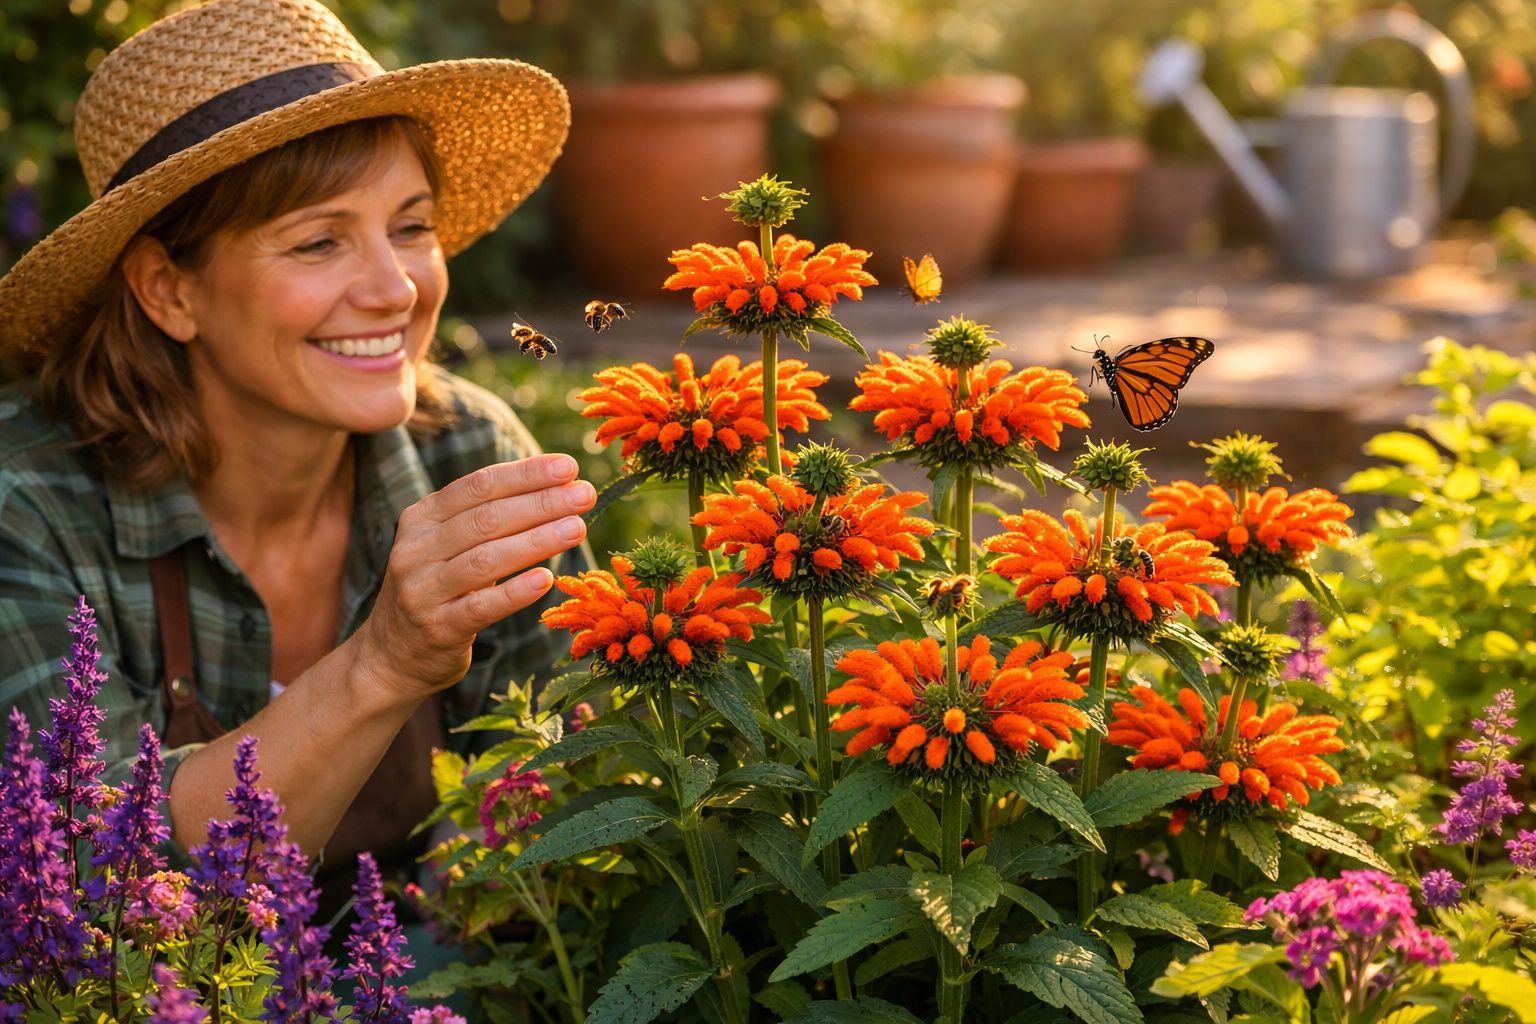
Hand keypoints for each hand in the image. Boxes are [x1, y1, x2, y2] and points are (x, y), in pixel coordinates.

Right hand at [351, 452, 593, 705]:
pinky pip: (481, 607)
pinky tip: (546, 579)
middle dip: (541, 503)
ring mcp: (423, 590)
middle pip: (486, 518)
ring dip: (537, 541)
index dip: (525, 474)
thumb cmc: (439, 589)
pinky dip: (515, 592)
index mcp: (422, 517)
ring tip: (577, 528)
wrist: (391, 655)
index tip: (568, 466)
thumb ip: (488, 517)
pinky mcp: (437, 628)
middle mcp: (416, 549)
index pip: (478, 486)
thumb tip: (558, 485)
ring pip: (486, 559)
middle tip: (585, 494)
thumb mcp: (448, 545)